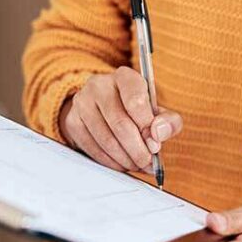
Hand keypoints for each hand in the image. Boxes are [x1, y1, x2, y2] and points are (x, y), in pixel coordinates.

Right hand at [60, 66, 182, 171]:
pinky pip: (93, 148)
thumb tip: (159, 134)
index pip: (136, 101)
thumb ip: (168, 122)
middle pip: (120, 124)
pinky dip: (111, 162)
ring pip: (106, 139)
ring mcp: (82, 103)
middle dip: (138, 150)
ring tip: (137, 164)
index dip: (147, 128)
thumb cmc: (137, 111)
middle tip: (148, 163)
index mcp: (125, 77)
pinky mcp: (73, 121)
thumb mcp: (158, 112)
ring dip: (126, 159)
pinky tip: (122, 163)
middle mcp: (99, 85)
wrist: (104, 109)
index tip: (156, 145)